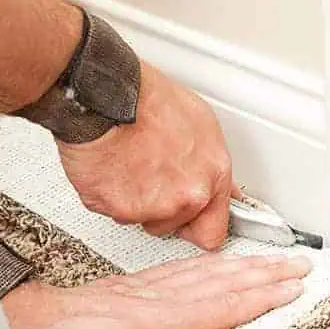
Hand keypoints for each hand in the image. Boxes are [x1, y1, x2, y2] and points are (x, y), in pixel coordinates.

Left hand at [1, 252, 310, 328]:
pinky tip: (219, 262)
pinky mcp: (134, 288)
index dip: (261, 298)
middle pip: (224, 282)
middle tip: (299, 263)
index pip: (223, 306)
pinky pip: (183, 269)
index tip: (292, 288)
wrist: (18, 325)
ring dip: (246, 264)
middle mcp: (157, 300)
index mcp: (157, 321)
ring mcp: (146, 290)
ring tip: (273, 259)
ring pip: (207, 271)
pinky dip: (210, 263)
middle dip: (266, 272)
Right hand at [56, 62, 241, 249]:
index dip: (200, 227)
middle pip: (175, 226)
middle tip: (151, 177)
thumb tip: (222, 186)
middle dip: (164, 209)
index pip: (214, 232)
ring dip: (135, 202)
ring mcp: (152, 207)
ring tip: (130, 165)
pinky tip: (113, 167)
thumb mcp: (202, 124)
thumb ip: (212, 166)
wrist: (106, 96)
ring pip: (142, 220)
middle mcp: (186, 197)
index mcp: (212, 177)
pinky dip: (110, 195)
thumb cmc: (148, 101)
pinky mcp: (118, 209)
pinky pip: (113, 211)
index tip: (193, 223)